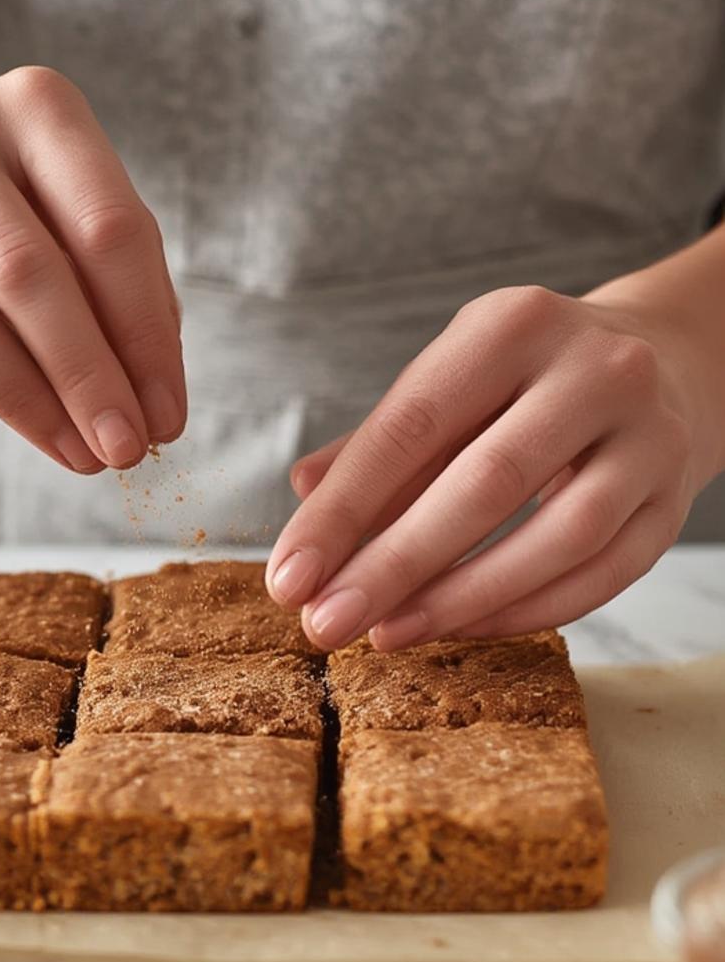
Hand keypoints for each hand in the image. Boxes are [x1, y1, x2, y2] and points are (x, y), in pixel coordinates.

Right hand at [0, 67, 184, 471]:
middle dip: (86, 378)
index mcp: (34, 106)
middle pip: (24, 272)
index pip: (107, 229)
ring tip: (76, 452)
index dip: (144, 336)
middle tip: (123, 450)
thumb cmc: (19, 207)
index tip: (167, 417)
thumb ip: (127, 293)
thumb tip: (151, 407)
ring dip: (24, 401)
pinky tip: (5, 414)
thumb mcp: (83, 216)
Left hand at [267, 283, 724, 648]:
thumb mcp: (452, 381)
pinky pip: (601, 576)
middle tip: (325, 622)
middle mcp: (593, 371)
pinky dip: (524, 612)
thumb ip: (379, 443)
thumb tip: (303, 492)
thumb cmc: (528, 382)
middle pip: (485, 484)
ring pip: (556, 539)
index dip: (343, 510)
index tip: (289, 576)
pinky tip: (459, 629)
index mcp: (513, 325)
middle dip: (393, 566)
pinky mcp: (672, 503)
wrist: (668, 362)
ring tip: (385, 635)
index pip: (411, 426)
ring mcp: (647, 438)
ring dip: (460, 599)